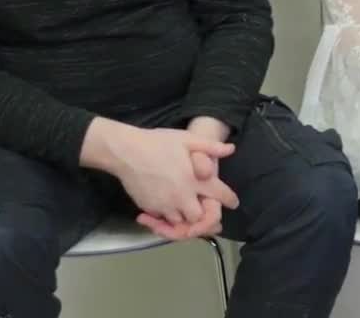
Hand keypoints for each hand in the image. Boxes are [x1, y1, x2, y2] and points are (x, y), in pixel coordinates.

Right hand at [107, 126, 237, 227]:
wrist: (126, 151)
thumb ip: (210, 146)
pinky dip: (167, 216)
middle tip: (202, 206)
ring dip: (184, 216)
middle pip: (198, 217)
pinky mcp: (149, 208)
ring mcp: (164, 205)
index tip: (233, 203)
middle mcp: (181, 196)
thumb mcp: (186, 138)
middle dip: (202, 213)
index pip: (218, 194)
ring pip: (180, 221)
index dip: (229, 199)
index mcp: (194, 179)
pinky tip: (168, 205)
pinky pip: (162, 219)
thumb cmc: (157, 142)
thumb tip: (230, 149)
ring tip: (185, 206)